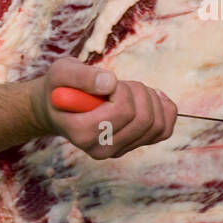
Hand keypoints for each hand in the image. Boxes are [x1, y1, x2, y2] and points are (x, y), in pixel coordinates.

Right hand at [30, 58, 176, 159]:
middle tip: (119, 83)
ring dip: (149, 97)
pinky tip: (148, 96)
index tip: (107, 81)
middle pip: (143, 119)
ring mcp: (119, 150)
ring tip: (127, 89)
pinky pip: (164, 130)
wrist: (59, 106)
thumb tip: (110, 83)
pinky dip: (163, 109)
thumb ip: (81, 76)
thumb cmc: (60, 87)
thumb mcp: (61, 72)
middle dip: (137, 91)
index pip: (122, 112)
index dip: (121, 89)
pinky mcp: (132, 146)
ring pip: (156, 125)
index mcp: (82, 133)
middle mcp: (102, 149)